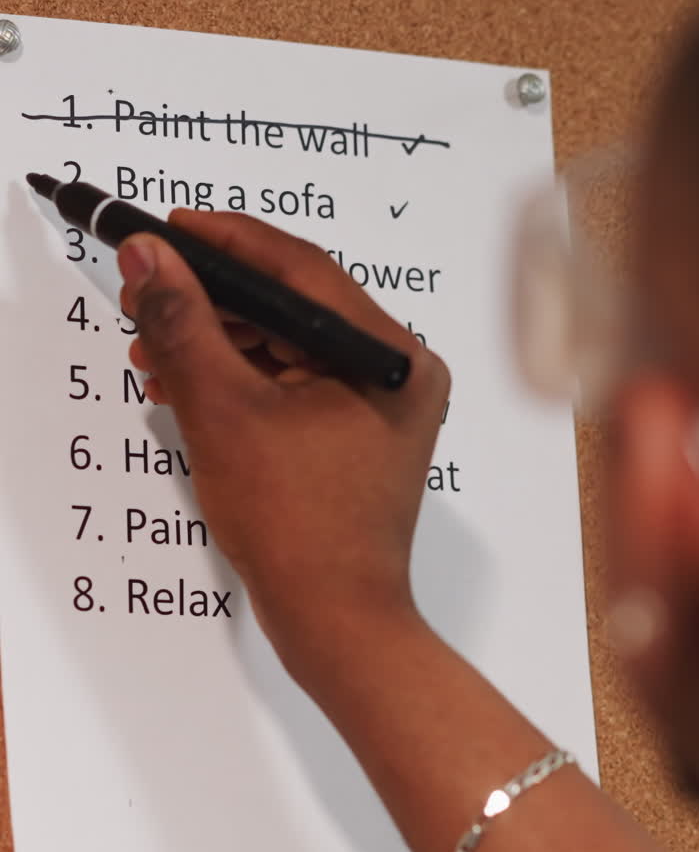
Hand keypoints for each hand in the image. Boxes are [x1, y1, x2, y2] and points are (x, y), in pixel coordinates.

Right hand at [117, 209, 449, 691]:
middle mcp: (396, 368)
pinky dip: (242, 379)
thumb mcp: (223, 411)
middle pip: (292, 305)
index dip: (225, 241)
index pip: (299, 267)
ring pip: (288, 345)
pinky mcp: (358, 432)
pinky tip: (185, 384)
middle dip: (212, 299)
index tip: (169, 229)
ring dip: (219, 342)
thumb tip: (150, 256)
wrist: (335, 622)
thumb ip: (184, 324)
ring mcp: (381, 403)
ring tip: (151, 347)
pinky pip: (295, 382)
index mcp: (388, 353)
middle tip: (148, 293)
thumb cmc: (294, 525)